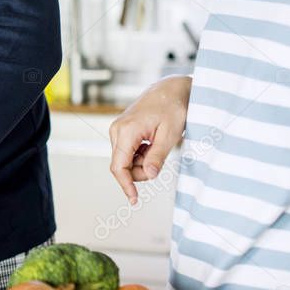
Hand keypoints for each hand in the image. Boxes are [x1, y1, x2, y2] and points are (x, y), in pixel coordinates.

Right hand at [109, 75, 191, 203]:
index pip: (119, 166)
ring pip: (124, 160)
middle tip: (160, 163)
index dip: (126, 185)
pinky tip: (152, 144)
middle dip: (140, 171)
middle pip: (122, 165)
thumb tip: (149, 176)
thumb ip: (157, 157)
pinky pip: (127, 152)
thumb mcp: (170, 135)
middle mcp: (117, 130)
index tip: (134, 200)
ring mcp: (117, 129)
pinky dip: (140, 155)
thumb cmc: (172, 108)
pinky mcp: (122, 130)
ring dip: (141, 163)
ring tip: (159, 148)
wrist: (170, 89)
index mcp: (126, 131)